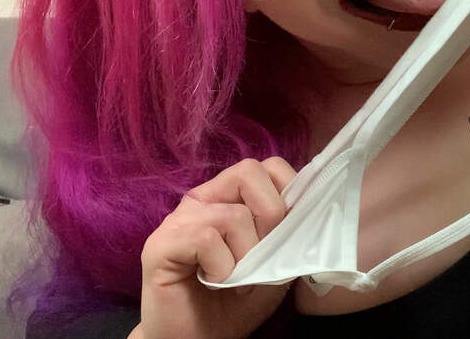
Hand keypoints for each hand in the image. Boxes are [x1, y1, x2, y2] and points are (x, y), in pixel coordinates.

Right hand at [133, 157, 296, 338]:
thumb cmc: (235, 302)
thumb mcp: (275, 265)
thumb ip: (288, 234)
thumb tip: (308, 209)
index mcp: (230, 198)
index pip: (268, 166)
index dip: (287, 192)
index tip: (287, 231)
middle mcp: (203, 199)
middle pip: (249, 171)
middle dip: (270, 215)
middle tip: (260, 255)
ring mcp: (179, 219)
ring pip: (234, 215)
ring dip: (245, 256)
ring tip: (233, 279)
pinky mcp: (161, 243)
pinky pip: (207, 238)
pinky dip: (221, 268)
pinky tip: (213, 281)